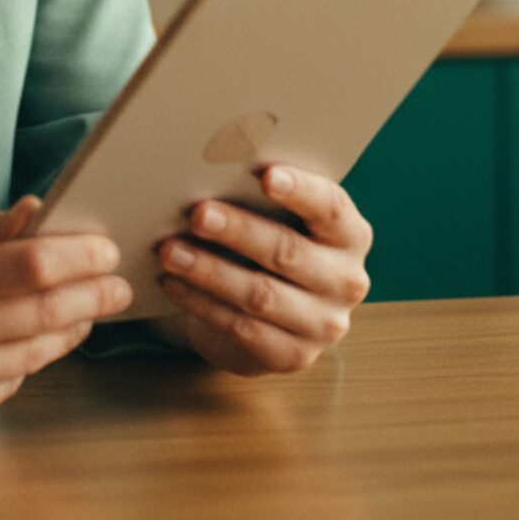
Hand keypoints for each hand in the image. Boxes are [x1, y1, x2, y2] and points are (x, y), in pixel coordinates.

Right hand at [0, 194, 132, 429]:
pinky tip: (41, 338)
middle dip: (92, 295)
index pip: (30, 266)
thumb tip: (39, 212)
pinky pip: (13, 382)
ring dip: (72, 328)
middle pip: (45, 313)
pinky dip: (33, 357)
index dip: (78, 257)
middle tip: (119, 283)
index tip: (106, 248)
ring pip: (37, 353)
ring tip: (91, 308)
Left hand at [150, 163, 372, 375]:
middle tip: (197, 214)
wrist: (276, 313)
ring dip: (209, 271)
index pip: (330, 208)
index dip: (300, 190)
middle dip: (238, 231)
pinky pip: (242, 328)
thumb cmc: (273, 238)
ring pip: (260, 294)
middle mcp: (347, 280)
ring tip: (169, 251)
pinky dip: (201, 303)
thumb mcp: (280, 215)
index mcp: (349, 234)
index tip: (265, 175)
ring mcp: (324, 324)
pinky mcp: (294, 355)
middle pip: (288, 252)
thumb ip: (263, 195)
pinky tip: (172, 282)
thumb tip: (211, 164)